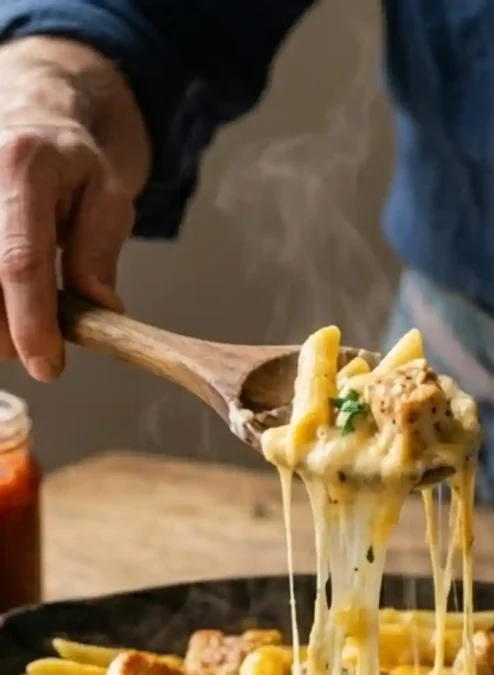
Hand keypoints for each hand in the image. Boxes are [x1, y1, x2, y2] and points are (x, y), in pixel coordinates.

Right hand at [0, 36, 149, 380]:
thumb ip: (98, 253)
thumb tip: (100, 311)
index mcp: (22, 166)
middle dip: (9, 334)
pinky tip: (4, 308)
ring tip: (22, 317)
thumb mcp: (107, 196)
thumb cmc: (70, 161)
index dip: (31, 323)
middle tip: (43, 343)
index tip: (48, 365)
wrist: (28, 114)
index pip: (20, 261)